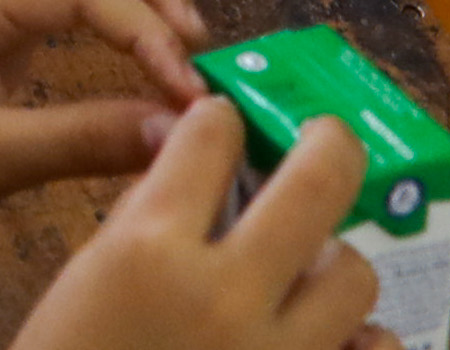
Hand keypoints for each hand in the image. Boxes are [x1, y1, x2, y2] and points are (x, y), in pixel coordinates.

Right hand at [12, 101, 374, 349]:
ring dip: (335, 263)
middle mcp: (224, 293)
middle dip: (328, 142)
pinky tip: (331, 342)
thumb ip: (142, 223)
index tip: (225, 127)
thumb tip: (192, 165)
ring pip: (355, 272)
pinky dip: (362, 343)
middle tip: (325, 139)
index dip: (219, 123)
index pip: (211, 136)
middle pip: (319, 178)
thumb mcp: (87, 283)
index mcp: (148, 249)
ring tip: (310, 272)